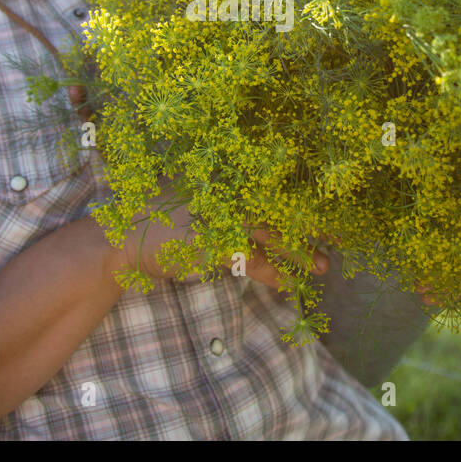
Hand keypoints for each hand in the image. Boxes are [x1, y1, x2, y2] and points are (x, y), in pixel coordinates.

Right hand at [68, 87, 329, 291]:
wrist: (121, 235)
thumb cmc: (149, 212)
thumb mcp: (181, 188)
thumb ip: (208, 185)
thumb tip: (231, 189)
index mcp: (221, 176)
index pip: (269, 183)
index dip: (298, 195)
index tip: (322, 203)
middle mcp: (227, 192)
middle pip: (280, 207)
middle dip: (311, 223)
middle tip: (339, 237)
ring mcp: (223, 218)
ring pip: (274, 236)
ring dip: (300, 253)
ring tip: (323, 266)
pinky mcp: (216, 246)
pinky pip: (255, 262)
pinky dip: (274, 275)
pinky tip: (289, 285)